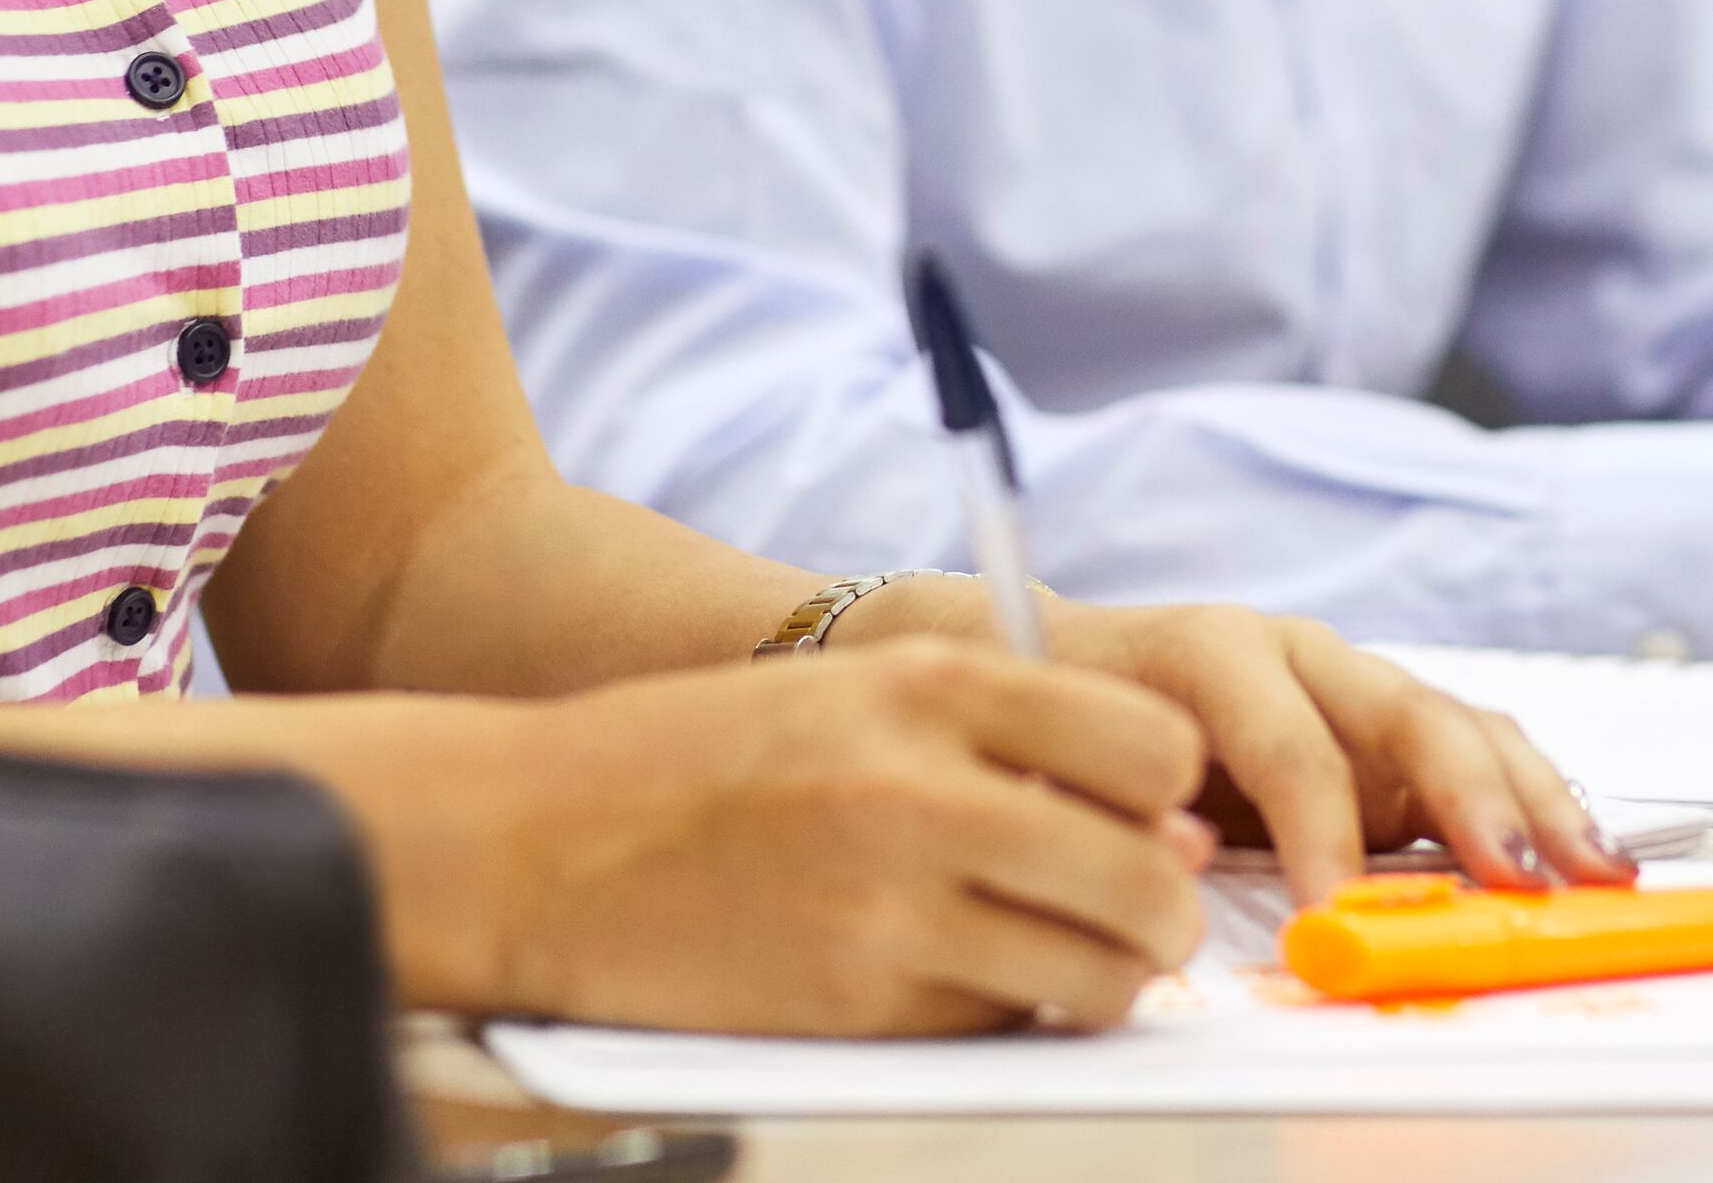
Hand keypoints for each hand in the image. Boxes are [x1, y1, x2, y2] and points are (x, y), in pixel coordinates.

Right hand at [449, 642, 1216, 1035]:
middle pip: (1149, 878)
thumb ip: (1011, 735)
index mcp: (934, 686)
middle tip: (1136, 911)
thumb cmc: (705, 756)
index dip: (1171, 791)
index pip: (1155, 745)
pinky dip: (1009, 1015)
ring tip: (1066, 956)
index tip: (1148, 810)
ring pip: (1098, 974)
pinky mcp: (858, 1009)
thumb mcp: (861, 694)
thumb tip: (1173, 829)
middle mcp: (927, 793)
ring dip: (1108, 978)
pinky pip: (1002, 1027)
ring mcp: (893, 911)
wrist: (539, 839)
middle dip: (1165, 909)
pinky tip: (960, 978)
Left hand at [1016, 594, 1621, 896]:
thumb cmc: (1060, 722)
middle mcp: (1302, 654)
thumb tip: (1184, 870)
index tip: (1336, 914)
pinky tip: (1576, 851)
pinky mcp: (1387, 727)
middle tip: (1518, 876)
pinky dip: (1531, 801)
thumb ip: (1126, 816)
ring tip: (1592, 868)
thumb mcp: (1067, 767)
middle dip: (1474, 798)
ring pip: (1463, 726)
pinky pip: (1475, 751)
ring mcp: (1355, 685)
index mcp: (1214, 653)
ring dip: (1535, 800)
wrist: (1050, 664)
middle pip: (1410, 713)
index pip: (1287, 744)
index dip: (1319, 832)